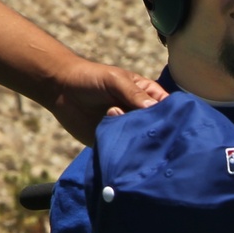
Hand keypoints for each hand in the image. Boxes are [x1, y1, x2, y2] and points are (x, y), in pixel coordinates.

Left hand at [47, 57, 167, 145]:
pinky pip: (125, 152)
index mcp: (147, 96)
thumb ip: (133, 93)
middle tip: (149, 136)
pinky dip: (126, 154)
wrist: (60, 91)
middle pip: (158, 129)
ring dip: (139, 144)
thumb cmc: (90, 78)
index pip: (167, 108)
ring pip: (142, 143)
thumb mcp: (114, 80)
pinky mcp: (115, 144)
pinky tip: (125, 152)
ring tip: (131, 140)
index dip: (173, 117)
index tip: (172, 125)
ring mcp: (129, 131)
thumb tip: (154, 107)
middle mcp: (141, 115)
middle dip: (156, 134)